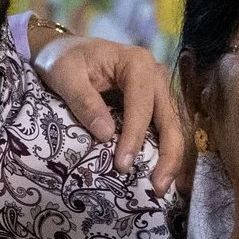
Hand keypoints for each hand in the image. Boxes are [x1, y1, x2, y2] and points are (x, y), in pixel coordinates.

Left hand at [31, 28, 191, 192]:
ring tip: (162, 187)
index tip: (123, 164)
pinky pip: (166, 129)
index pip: (142, 103)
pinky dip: (167, 153)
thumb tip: (106, 135)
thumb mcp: (65, 75)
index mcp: (136, 62)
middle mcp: (156, 75)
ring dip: (172, 158)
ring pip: (174, 126)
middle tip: (159, 186)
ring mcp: (159, 90)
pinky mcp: (156, 104)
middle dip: (169, 153)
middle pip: (170, 116)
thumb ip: (84, 102)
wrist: (66, 51)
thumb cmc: (64, 60)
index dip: (135, 135)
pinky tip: (163, 175)